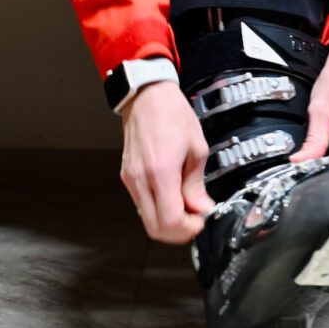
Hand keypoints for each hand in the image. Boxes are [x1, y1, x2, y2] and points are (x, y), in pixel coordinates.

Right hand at [120, 81, 214, 242]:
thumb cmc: (172, 113)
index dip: (188, 229)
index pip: (170, 221)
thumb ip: (197, 183)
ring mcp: (130, 179)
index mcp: (161, 171)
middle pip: (155, 228)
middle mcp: (141, 179)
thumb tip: (201, 207)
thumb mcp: (196, 147)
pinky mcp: (127, 176)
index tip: (200, 220)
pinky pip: (142, 204)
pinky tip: (172, 195)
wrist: (147, 96)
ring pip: (147, 219)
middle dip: (178, 231)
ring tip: (186, 205)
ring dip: (168, 221)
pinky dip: (158, 209)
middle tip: (195, 218)